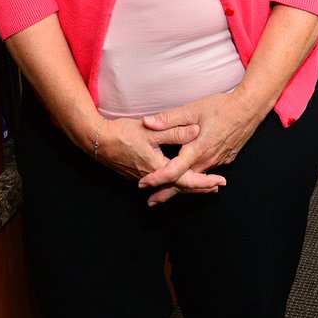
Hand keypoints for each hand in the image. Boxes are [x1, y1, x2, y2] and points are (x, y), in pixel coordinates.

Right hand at [96, 115, 224, 198]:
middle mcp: (152, 177)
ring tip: (205, 185)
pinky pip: (162, 182)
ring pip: (171, 185)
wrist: (98, 140)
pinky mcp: (139, 173)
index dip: (204, 181)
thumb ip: (174, 131)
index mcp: (158, 167)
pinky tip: (180, 179)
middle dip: (200, 187)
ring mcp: (144, 177)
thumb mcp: (150, 130)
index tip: (219, 182)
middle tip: (218, 187)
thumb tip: (196, 131)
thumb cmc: (123, 134)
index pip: (186, 179)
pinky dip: (175, 182)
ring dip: (188, 185)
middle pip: (180, 186)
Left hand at [138, 88, 264, 204]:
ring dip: (181, 187)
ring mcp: (218, 161)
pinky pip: (207, 173)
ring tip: (167, 194)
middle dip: (167, 193)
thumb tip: (147, 122)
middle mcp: (207, 160)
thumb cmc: (221, 107)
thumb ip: (169, 119)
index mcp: (197, 150)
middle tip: (152, 201)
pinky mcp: (225, 158)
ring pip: (196, 179)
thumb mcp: (192, 110)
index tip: (143, 184)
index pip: (173, 171)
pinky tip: (191, 179)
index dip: (157, 179)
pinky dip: (196, 179)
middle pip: (184, 182)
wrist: (248, 108)